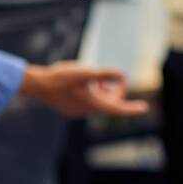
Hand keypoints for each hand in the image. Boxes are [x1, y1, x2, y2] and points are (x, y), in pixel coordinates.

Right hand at [20, 62, 148, 117]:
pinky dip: (90, 92)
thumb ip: (106, 74)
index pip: (118, 108)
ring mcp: (77, 111)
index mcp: (93, 105)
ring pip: (97, 102)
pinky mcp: (69, 108)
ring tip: (96, 78)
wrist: (38, 85)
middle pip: (108, 103)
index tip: (144, 108)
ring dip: (101, 90)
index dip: (132, 108)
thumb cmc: (62, 77)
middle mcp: (87, 111)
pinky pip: (86, 102)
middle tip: (113, 77)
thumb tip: (121, 75)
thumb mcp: (87, 72)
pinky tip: (82, 82)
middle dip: (114, 90)